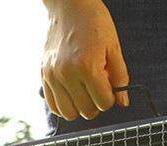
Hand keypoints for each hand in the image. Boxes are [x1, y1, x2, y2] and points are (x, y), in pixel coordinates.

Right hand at [41, 0, 129, 119]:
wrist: (68, 3)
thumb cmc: (93, 21)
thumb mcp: (113, 47)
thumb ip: (120, 77)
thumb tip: (122, 102)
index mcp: (87, 66)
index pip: (104, 103)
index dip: (110, 97)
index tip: (108, 84)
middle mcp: (67, 73)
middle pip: (87, 111)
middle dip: (96, 102)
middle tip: (96, 84)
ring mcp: (53, 75)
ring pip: (69, 113)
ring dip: (79, 107)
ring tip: (83, 90)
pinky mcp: (44, 75)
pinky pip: (53, 106)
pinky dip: (64, 105)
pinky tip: (71, 93)